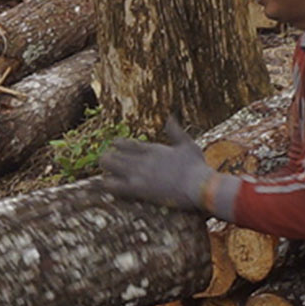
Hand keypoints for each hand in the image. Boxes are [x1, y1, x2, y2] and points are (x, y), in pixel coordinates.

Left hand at [100, 136, 229, 217]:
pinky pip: (114, 185)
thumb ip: (176, 131)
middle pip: (114, 154)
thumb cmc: (196, 166)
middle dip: (108, 157)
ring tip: (106, 172)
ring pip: (109, 166)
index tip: (114, 145)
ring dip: (106, 168)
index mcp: (152, 148)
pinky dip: (108, 184)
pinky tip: (107, 185)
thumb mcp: (187, 144)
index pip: (126, 144)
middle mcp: (142, 159)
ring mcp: (138, 173)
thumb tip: (170, 117)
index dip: (117, 145)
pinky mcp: (138, 188)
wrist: (198, 185)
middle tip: (107, 162)